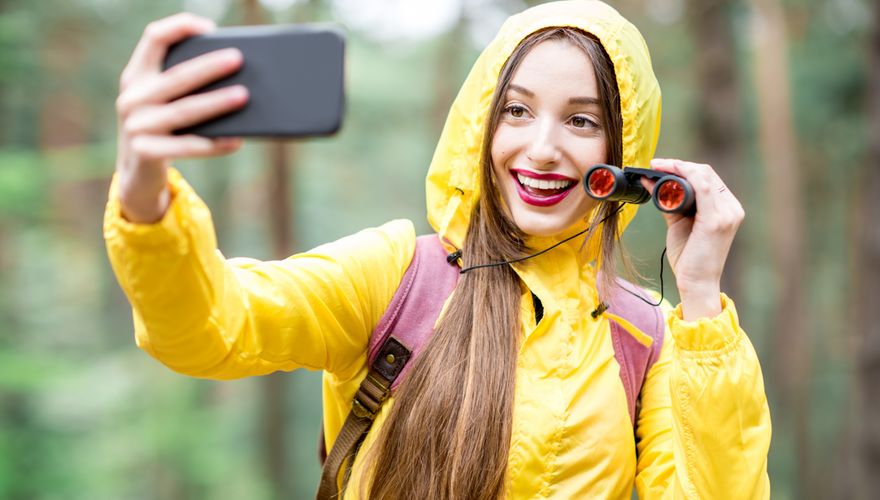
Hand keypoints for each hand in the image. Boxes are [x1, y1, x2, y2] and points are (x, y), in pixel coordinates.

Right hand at [115, 13, 248, 222]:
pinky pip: (186, 146)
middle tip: (238, 59)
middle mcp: (131, 97)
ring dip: (216, 103)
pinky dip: (213, 144)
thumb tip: (236, 76)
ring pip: (183, 111)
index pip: (153, 38)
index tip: (209, 27)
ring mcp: (135, 126)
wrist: (137, 175)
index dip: (180, 27)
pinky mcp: (145, 153)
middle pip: (175, 76)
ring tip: (244, 97)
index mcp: (137, 76)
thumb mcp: (165, 103)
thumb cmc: (164, 130)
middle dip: (208, 66)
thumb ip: (184, 86)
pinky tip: (236, 141)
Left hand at [640, 158, 744, 319]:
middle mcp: (731, 208)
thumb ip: (669, 203)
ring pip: (704, 176)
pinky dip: (685, 176)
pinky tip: (668, 174)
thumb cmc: (689, 257)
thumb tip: (651, 182)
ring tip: (657, 167)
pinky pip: (703, 188)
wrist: (696, 283)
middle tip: (655, 164)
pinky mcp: (716, 220)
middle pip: (706, 173)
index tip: (661, 165)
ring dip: (679, 167)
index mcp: (726, 208)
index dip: (685, 166)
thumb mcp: (679, 224)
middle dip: (679, 165)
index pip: (708, 177)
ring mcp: (727, 213)